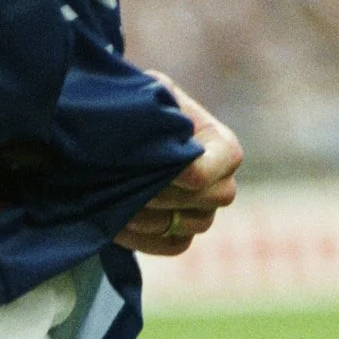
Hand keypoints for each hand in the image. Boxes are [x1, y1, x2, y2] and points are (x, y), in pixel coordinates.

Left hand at [116, 71, 243, 256]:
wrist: (128, 135)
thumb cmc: (146, 107)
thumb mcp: (156, 92)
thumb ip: (164, 105)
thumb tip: (163, 130)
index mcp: (224, 147)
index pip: (205, 172)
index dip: (179, 173)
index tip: (148, 166)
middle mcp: (224, 184)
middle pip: (206, 201)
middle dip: (161, 194)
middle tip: (125, 183)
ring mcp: (206, 213)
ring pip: (189, 226)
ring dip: (148, 217)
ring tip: (114, 200)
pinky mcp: (185, 234)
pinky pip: (173, 246)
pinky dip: (144, 239)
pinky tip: (117, 221)